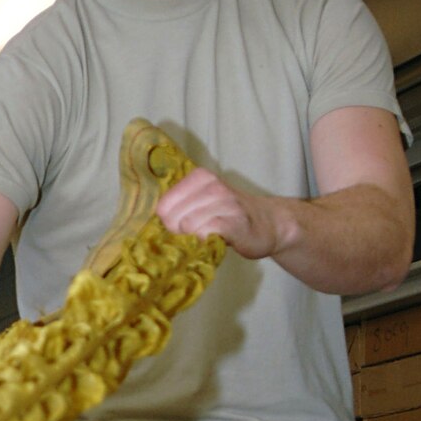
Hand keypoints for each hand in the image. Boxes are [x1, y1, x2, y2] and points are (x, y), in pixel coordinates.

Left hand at [156, 168, 282, 261]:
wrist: (269, 224)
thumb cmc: (230, 216)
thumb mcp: (202, 203)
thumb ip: (179, 208)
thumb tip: (151, 228)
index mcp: (199, 177)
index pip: (163, 206)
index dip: (169, 224)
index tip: (183, 229)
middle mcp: (212, 185)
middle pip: (172, 218)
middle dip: (180, 233)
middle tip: (199, 235)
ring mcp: (225, 202)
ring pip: (188, 225)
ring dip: (195, 239)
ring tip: (210, 236)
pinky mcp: (234, 221)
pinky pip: (205, 233)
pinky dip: (206, 242)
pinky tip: (218, 240)